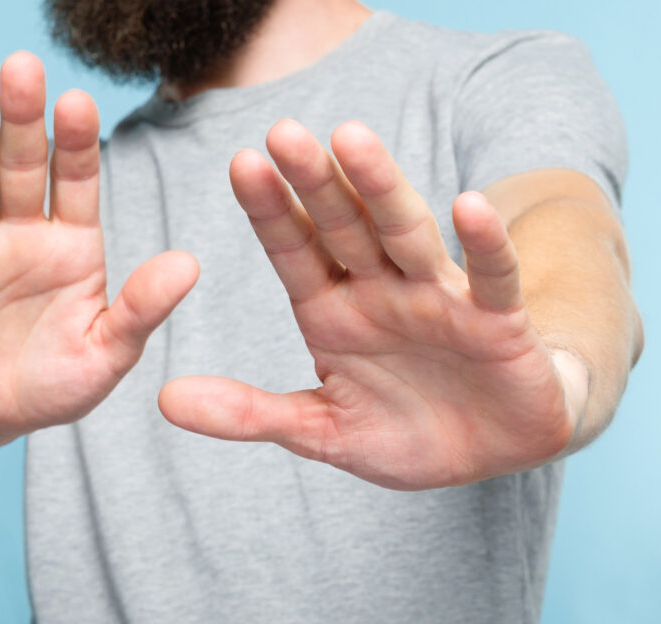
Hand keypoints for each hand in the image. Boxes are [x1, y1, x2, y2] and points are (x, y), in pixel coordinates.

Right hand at [0, 52, 197, 447]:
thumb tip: (190, 263)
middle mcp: (23, 236)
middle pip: (21, 168)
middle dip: (23, 120)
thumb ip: (142, 309)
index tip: (78, 101)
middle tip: (23, 67)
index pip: (76, 182)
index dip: (75, 144)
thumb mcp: (109, 353)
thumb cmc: (55, 384)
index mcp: (73, 247)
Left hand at [158, 119, 585, 489]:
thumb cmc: (408, 434)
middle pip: (344, 227)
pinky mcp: (496, 321)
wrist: (494, 453)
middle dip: (314, 183)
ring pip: (406, 235)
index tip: (240, 163)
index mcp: (334, 312)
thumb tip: (164, 402)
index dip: (269, 210)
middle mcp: (382, 292)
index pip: (294, 251)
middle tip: (282, 132)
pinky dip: (483, 245)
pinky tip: (469, 206)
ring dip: (381, 189)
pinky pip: (490, 277)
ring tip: (352, 139)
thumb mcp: (322, 432)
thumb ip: (251, 414)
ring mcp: (439, 299)